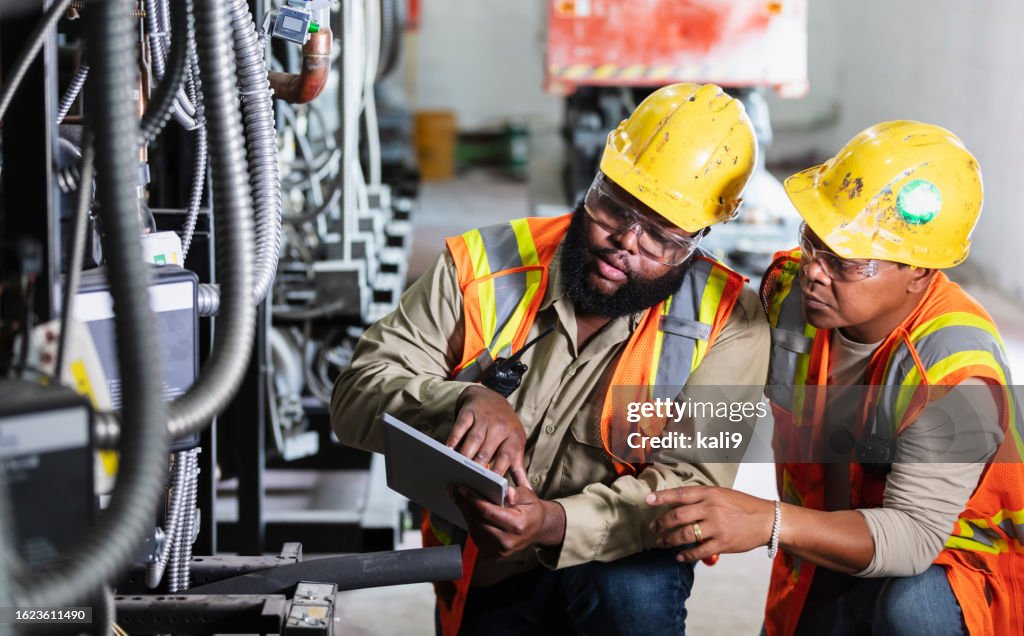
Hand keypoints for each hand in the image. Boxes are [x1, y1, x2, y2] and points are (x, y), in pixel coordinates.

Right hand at [447, 385, 528, 486]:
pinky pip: (460, 427)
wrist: (490, 396)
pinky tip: (449, 450)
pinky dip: (454, 439)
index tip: (491, 488)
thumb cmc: (505, 426)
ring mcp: (484, 419)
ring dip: (465, 456)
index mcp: (514, 437)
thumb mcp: (516, 443)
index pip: (506, 458)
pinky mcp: (469, 412)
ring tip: (458, 470)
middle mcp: (500, 427)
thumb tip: (527, 491)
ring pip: (473, 440)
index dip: (498, 472)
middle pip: (487, 451)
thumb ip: (518, 467)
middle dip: (478, 468)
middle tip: (470, 483)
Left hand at [451, 484, 565, 557]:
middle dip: (464, 503)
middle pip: (478, 521)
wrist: (537, 530)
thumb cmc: (532, 511)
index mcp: (517, 527)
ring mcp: (499, 550)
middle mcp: (507, 542)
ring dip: (464, 511)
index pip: (489, 513)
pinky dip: (470, 520)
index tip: (462, 488)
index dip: (473, 500)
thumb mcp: (530, 497)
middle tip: (453, 489)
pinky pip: (476, 535)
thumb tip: (507, 492)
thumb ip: (518, 493)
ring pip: (474, 528)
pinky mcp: (493, 553)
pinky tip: (465, 508)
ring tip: (457, 496)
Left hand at [645, 486, 774, 562]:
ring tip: (661, 542)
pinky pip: (698, 551)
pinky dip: (686, 555)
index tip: (647, 500)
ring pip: (684, 534)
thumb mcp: (721, 494)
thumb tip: (675, 504)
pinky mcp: (723, 543)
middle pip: (677, 516)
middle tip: (653, 528)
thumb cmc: (742, 505)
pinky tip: (679, 556)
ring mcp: (716, 526)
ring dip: (669, 540)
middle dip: (661, 523)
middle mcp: (711, 508)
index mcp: (709, 493)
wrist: (767, 520)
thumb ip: (700, 498)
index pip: (680, 494)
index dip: (661, 497)